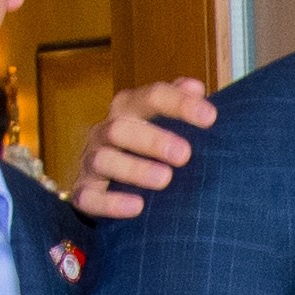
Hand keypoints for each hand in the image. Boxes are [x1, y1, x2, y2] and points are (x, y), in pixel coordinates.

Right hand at [73, 77, 214, 219]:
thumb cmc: (148, 144)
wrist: (109, 178)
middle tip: (184, 154)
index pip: (151, 97)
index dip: (180, 104)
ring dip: (134, 169)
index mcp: (128, 108)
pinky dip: (111, 203)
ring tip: (165, 179)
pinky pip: (88, 197)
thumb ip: (179, 102)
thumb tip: (195, 87)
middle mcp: (105, 131)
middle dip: (152, 140)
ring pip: (103, 160)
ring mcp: (92, 161)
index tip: (211, 117)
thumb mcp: (163, 120)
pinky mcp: (83, 191)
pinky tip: (137, 207)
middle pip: (120, 128)